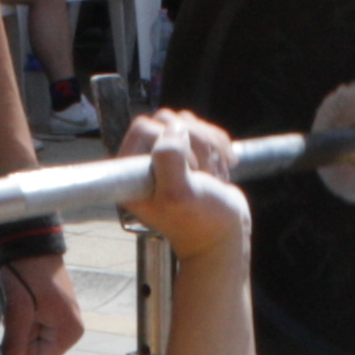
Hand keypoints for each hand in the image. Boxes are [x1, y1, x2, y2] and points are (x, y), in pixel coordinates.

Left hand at [0, 256, 87, 354]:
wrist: (30, 245)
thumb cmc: (25, 275)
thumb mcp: (18, 311)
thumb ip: (14, 345)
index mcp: (69, 333)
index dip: (20, 351)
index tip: (19, 325)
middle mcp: (70, 332)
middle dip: (20, 338)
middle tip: (19, 312)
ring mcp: (62, 324)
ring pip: (30, 344)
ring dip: (20, 329)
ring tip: (21, 305)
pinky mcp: (52, 317)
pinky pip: (31, 332)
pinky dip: (22, 322)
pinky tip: (22, 304)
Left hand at [118, 109, 248, 265]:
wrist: (224, 235)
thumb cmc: (199, 222)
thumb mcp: (178, 194)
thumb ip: (169, 159)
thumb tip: (174, 127)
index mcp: (130, 173)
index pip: (144, 127)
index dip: (171, 142)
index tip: (189, 169)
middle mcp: (143, 161)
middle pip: (167, 120)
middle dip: (195, 142)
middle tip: (205, 172)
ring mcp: (165, 155)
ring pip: (185, 121)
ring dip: (209, 144)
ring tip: (214, 173)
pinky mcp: (186, 152)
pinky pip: (200, 127)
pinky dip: (218, 143)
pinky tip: (222, 166)